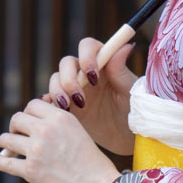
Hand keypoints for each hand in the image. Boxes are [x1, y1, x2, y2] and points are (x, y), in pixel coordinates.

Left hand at [0, 99, 119, 182]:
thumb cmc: (92, 166)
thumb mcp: (78, 135)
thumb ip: (57, 126)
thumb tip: (31, 120)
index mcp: (61, 118)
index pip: (32, 105)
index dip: (28, 114)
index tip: (29, 125)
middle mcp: (47, 130)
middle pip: (16, 119)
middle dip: (15, 128)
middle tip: (18, 138)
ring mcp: (36, 150)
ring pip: (6, 139)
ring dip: (6, 145)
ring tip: (11, 150)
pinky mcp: (29, 171)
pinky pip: (4, 163)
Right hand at [47, 37, 137, 155]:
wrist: (126, 136)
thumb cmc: (134, 110)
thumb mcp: (129, 92)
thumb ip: (121, 70)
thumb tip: (124, 46)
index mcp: (103, 63)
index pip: (87, 46)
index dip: (86, 56)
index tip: (92, 75)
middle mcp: (85, 72)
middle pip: (66, 63)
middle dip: (68, 79)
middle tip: (79, 98)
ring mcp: (74, 88)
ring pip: (56, 80)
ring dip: (58, 91)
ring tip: (68, 108)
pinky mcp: (66, 105)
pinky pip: (50, 99)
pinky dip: (48, 103)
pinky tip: (53, 111)